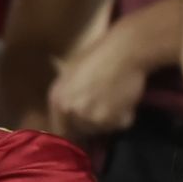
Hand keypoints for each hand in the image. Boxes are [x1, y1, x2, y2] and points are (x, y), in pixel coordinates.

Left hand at [48, 24, 145, 138]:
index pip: (60, 130)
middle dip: (91, 123)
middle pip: (81, 131)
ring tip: (115, 99)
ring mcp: (91, 118)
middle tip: (103, 106)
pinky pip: (119, 125)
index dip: (72, 130)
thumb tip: (67, 116)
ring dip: (108, 120)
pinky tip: (125, 99)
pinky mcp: (113, 121)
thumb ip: (65, 97)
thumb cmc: (98, 55)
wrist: (124, 50)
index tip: (82, 129)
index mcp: (57, 100)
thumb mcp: (69, 73)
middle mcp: (71, 112)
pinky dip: (124, 116)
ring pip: (101, 130)